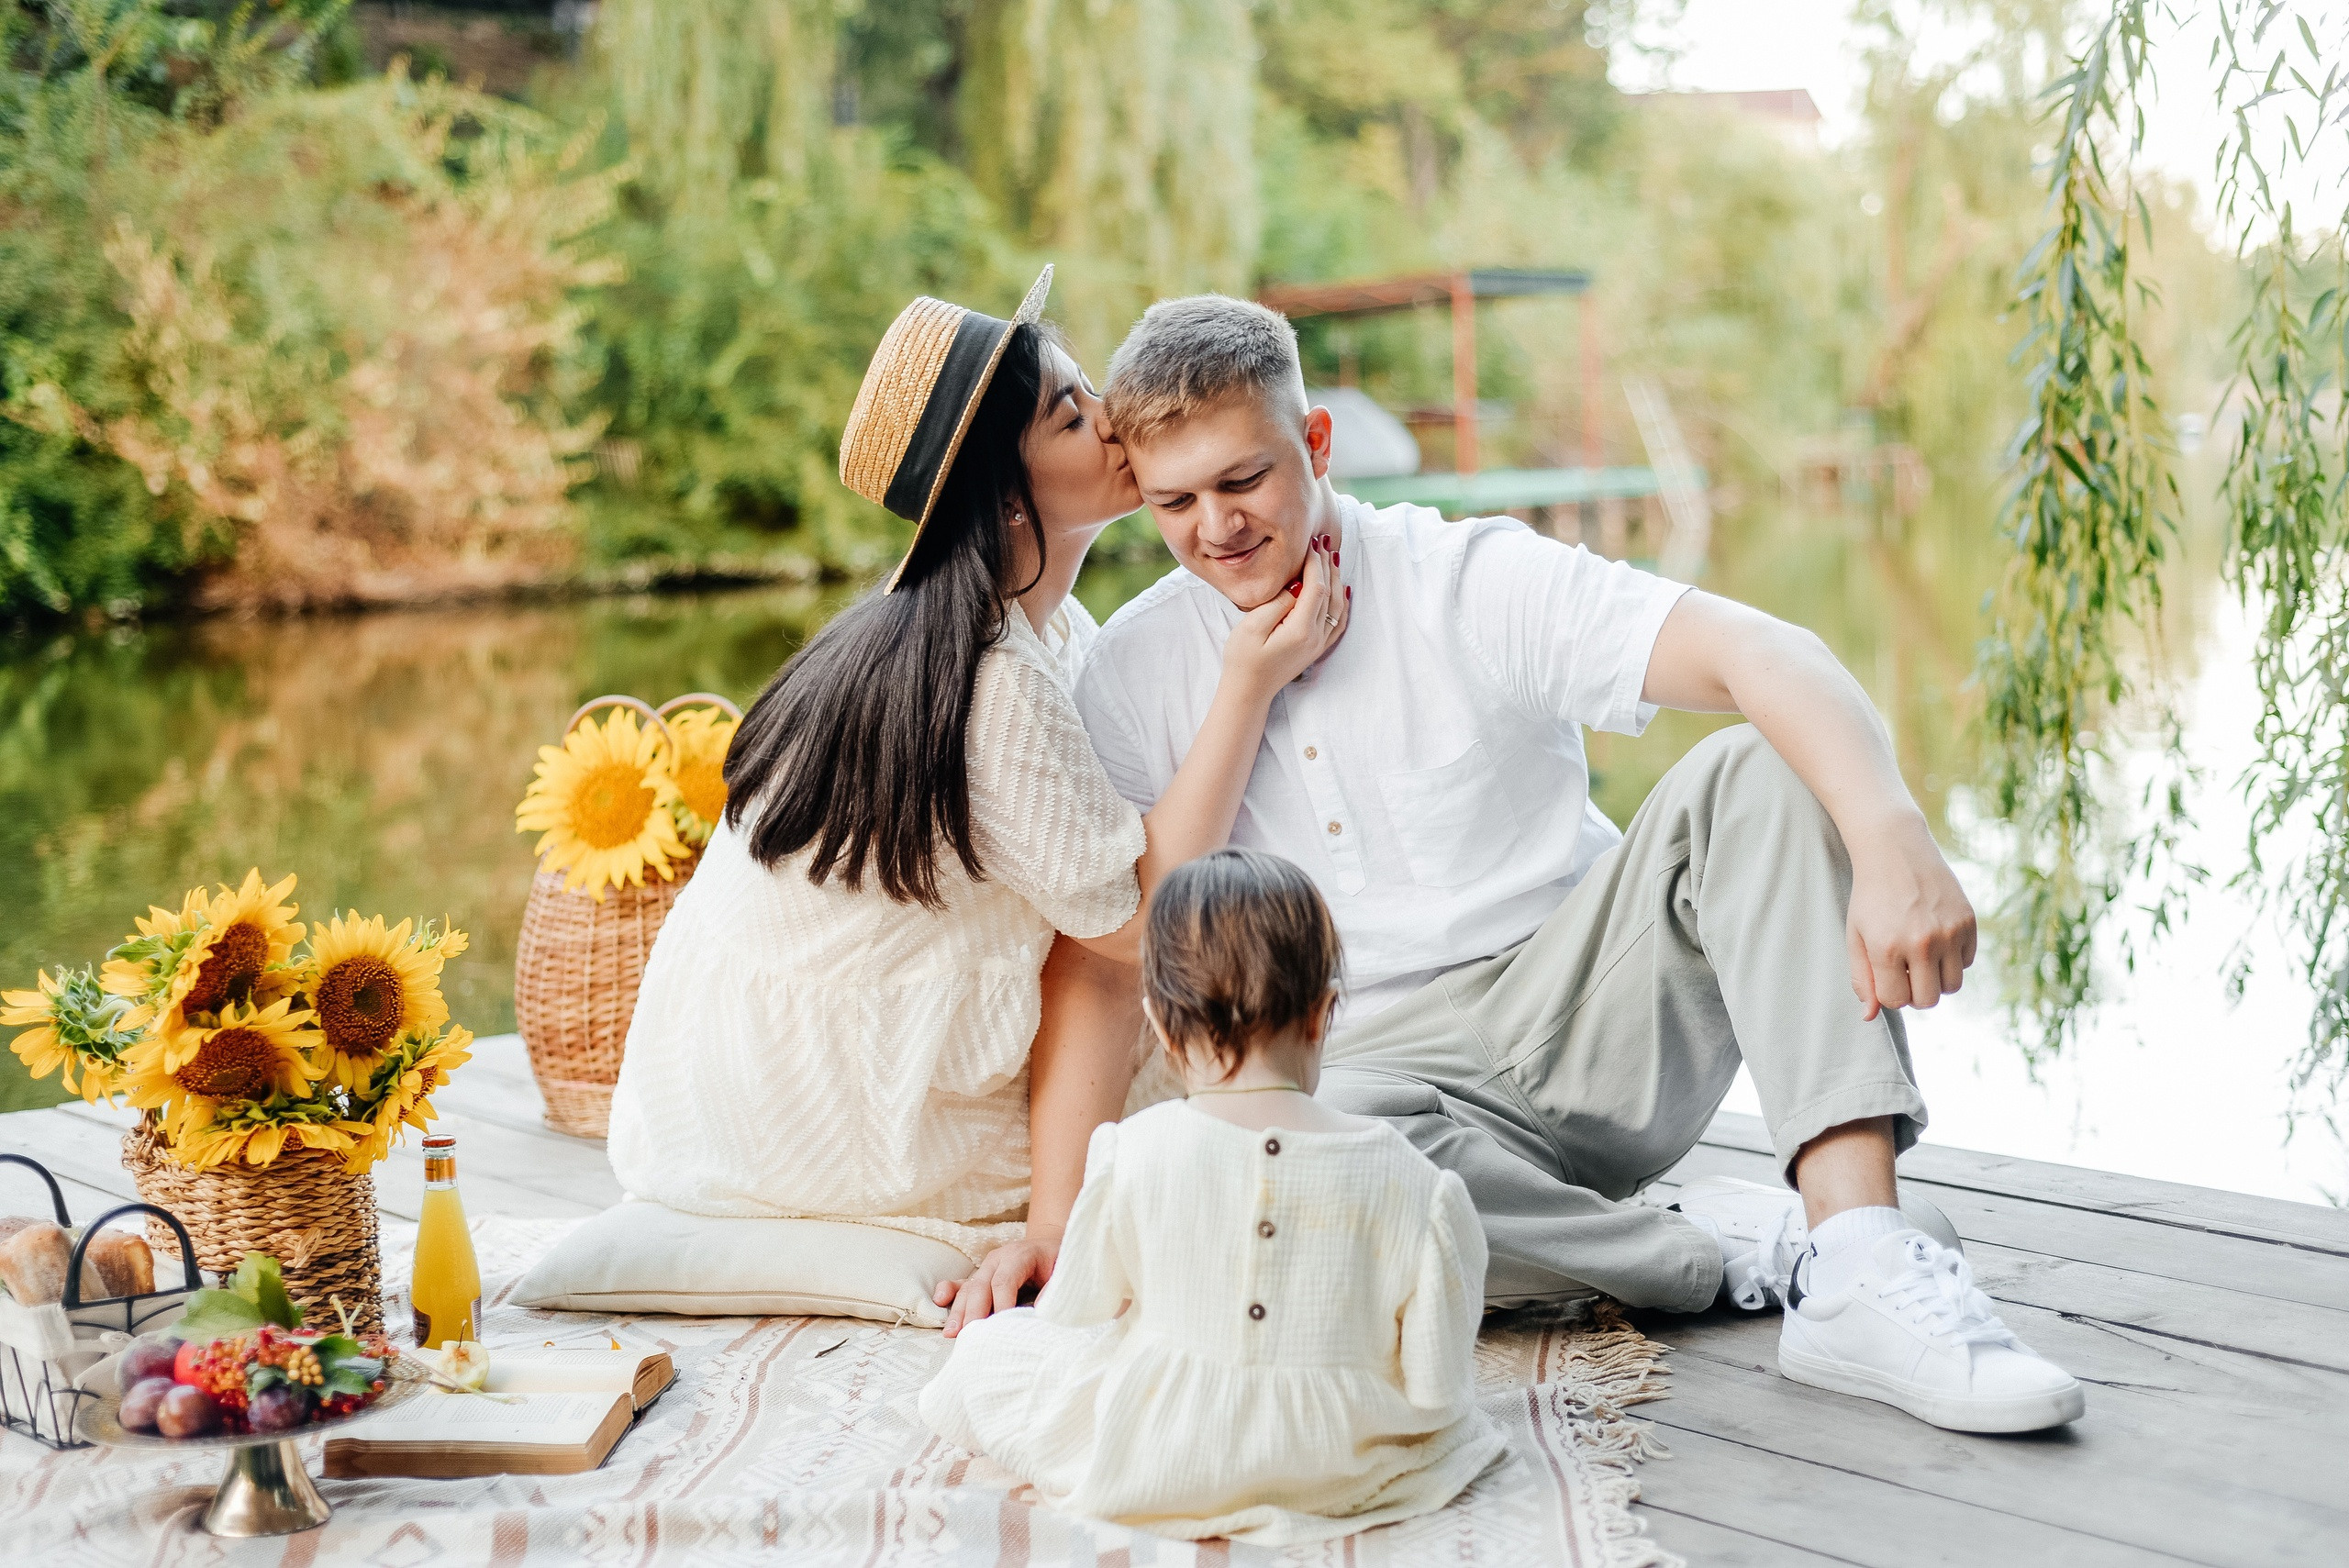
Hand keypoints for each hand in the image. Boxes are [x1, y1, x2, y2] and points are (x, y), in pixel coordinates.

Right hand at [935, 1232, 1058, 1336]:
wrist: (1050, 1245)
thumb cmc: (1058, 1262)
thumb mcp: (1065, 1271)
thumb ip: (1054, 1290)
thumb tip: (1040, 1312)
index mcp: (1020, 1255)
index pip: (1004, 1281)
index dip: (1001, 1305)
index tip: (1002, 1328)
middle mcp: (999, 1259)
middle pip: (981, 1286)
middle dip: (974, 1313)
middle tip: (970, 1337)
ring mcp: (987, 1267)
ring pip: (969, 1288)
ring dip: (959, 1311)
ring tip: (951, 1334)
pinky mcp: (981, 1276)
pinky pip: (961, 1283)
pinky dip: (949, 1291)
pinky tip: (939, 1302)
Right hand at [1218, 533, 1349, 701]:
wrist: (1248, 692)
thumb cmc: (1243, 660)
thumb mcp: (1252, 628)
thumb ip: (1277, 604)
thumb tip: (1296, 585)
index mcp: (1300, 629)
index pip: (1315, 587)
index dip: (1315, 563)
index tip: (1311, 544)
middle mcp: (1315, 637)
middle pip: (1329, 594)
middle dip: (1327, 565)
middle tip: (1324, 542)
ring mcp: (1318, 645)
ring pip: (1336, 606)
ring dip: (1336, 580)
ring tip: (1332, 558)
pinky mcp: (1316, 649)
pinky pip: (1338, 623)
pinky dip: (1342, 604)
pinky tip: (1343, 591)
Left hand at [1844, 817, 1976, 1017]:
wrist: (1895, 850)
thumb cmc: (1870, 897)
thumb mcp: (1856, 936)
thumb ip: (1862, 979)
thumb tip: (1869, 1017)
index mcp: (1888, 949)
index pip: (1896, 1001)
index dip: (1889, 992)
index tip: (1886, 973)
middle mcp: (1922, 943)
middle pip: (1928, 1000)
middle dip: (1914, 992)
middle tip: (1905, 969)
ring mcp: (1949, 932)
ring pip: (1952, 986)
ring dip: (1936, 979)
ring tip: (1921, 956)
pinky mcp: (1969, 922)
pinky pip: (1967, 962)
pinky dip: (1954, 959)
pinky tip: (1937, 937)